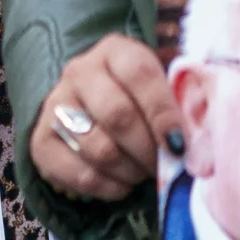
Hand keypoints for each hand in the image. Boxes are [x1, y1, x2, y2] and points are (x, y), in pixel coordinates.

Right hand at [28, 32, 181, 203]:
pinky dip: (108, 187)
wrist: (89, 107)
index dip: (163, 113)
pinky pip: (79, 174)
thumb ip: (181, 109)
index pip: (139, 74)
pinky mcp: (41, 141)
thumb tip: (199, 151)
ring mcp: (55, 105)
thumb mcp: (161, 88)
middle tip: (164, 167)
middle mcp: (79, 72)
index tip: (180, 145)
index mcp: (114, 51)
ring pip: (98, 148)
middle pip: (117, 115)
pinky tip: (121, 184)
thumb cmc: (139, 100)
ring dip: (130, 171)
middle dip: (148, 150)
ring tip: (143, 173)